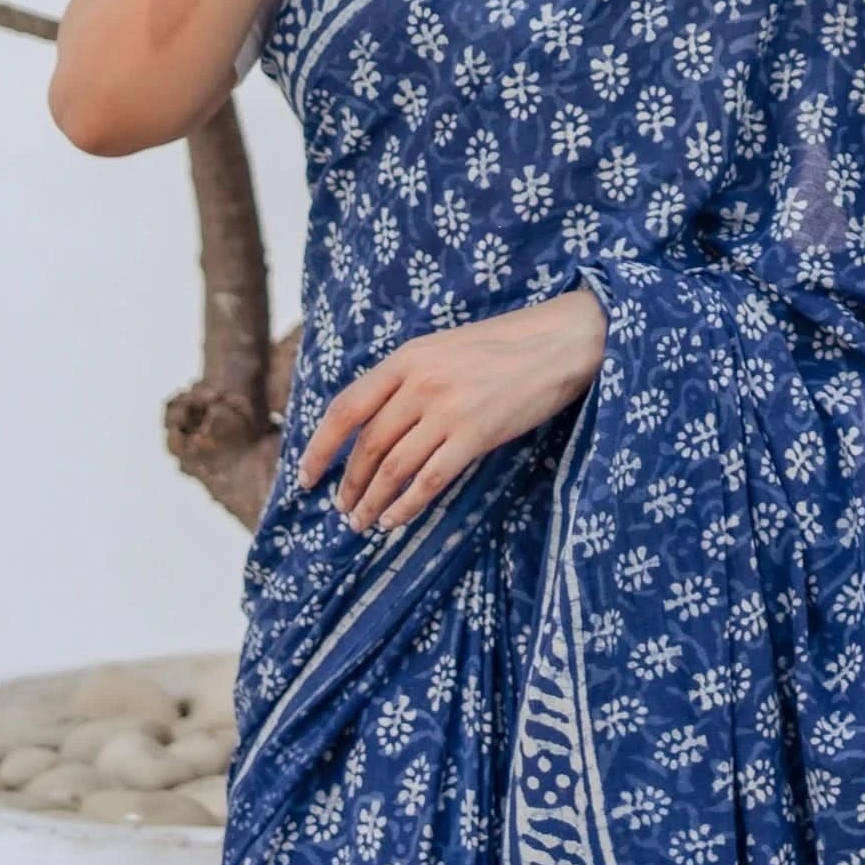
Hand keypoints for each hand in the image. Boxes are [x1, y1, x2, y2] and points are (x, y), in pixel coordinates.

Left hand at [297, 286, 607, 532]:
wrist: (558, 343)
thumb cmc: (502, 346)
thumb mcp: (442, 348)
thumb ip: (407, 378)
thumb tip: (371, 423)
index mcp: (407, 357)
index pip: (347, 407)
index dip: (321, 447)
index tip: (306, 476)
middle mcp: (421, 383)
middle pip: (368, 444)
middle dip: (349, 482)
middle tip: (342, 507)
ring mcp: (448, 410)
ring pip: (393, 468)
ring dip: (371, 500)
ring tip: (361, 521)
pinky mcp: (475, 435)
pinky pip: (429, 481)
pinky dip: (406, 506)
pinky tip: (394, 521)